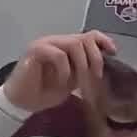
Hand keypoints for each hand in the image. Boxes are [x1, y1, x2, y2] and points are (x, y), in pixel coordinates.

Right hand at [2, 32, 117, 112]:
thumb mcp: (73, 81)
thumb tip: (103, 69)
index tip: (113, 53)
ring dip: (82, 65)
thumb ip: (85, 71)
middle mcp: (57, 41)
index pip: (89, 35)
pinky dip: (65, 70)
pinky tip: (62, 82)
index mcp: (66, 46)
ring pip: (73, 44)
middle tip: (95, 77)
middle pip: (84, 38)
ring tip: (80, 82)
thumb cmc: (46, 92)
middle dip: (95, 58)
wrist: (23, 101)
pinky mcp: (35, 51)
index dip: (103, 41)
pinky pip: (58, 54)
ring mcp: (45, 44)